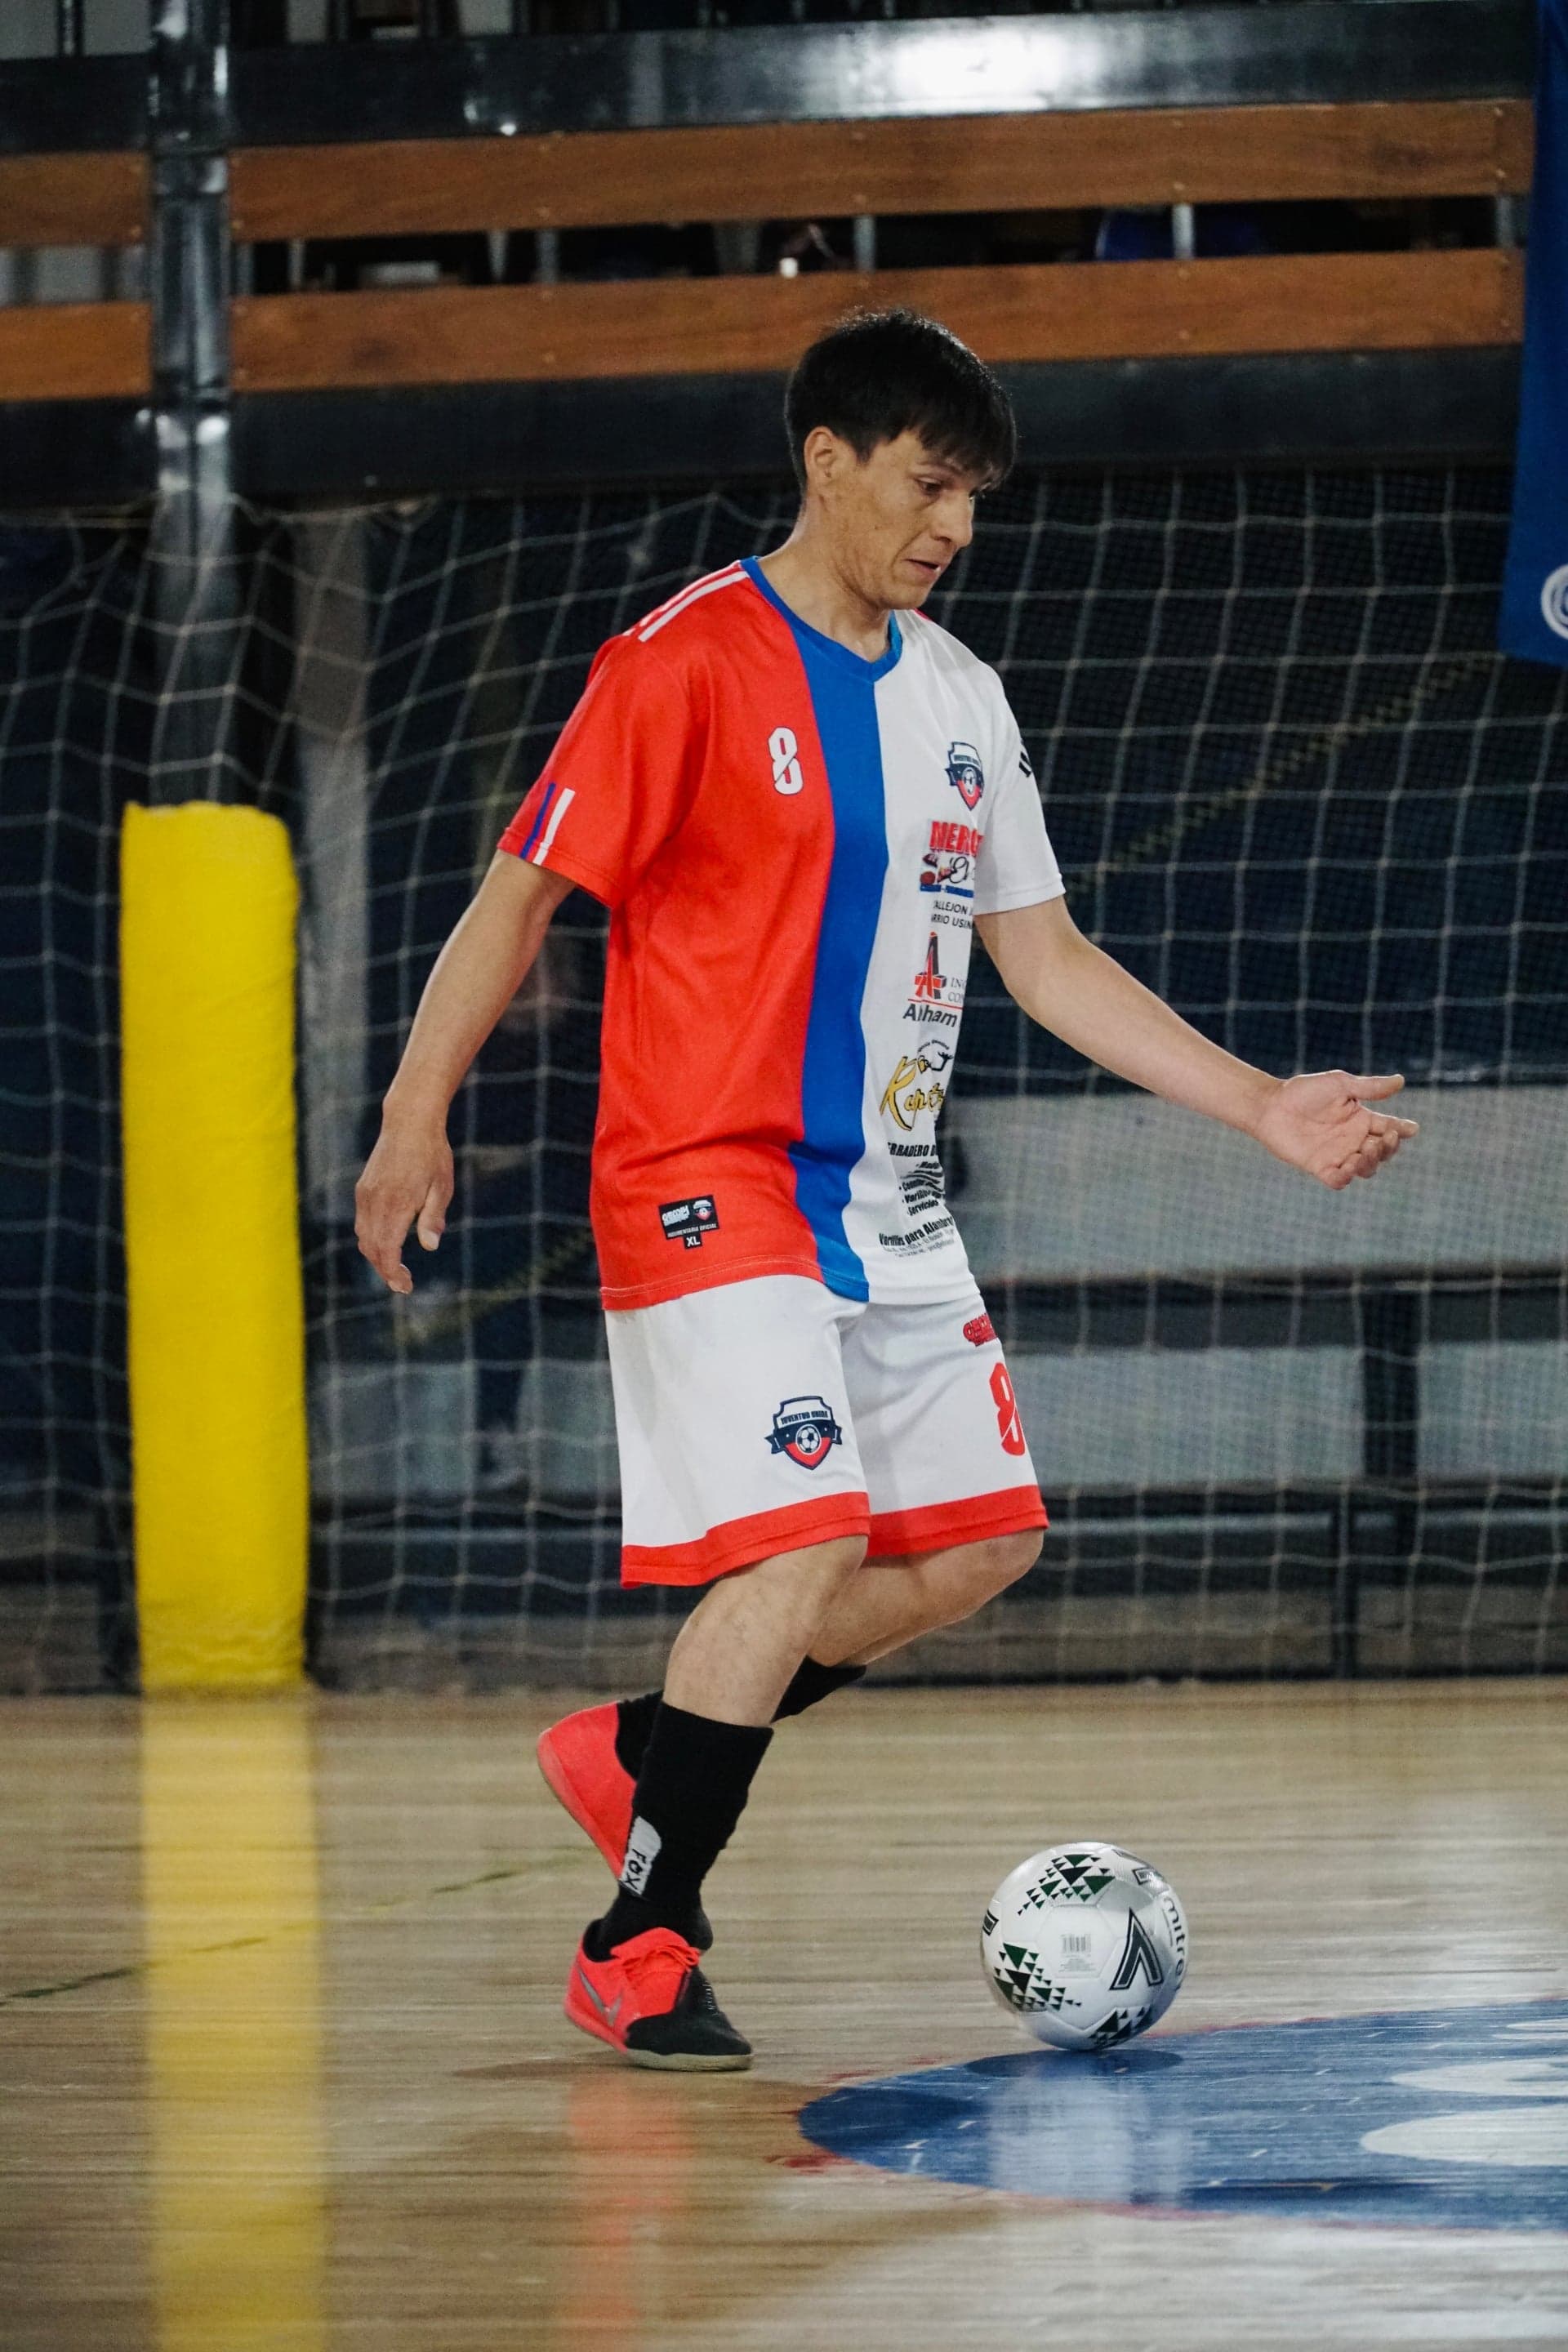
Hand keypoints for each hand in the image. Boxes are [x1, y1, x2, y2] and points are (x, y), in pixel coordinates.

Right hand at [354, 1111, 453, 1293]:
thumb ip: (433, 1217)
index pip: (387, 1250)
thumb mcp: (441, 1186)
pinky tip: (387, 1243)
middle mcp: (375, 1202)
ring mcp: (366, 1195)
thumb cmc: (432, 1154)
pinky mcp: (363, 1189)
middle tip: (402, 1285)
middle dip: (385, 1271)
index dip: (393, 1273)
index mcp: (396, 1205)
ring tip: (396, 1268)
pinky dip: (371, 1239)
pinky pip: (362, 1222)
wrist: (408, 1122)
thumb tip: (430, 1246)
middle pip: (372, 1249)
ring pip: (364, 1237)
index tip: (404, 1287)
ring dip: (377, 1257)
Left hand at [1250, 1070, 1418, 1191]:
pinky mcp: (1320, 1167)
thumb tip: (1401, 1081)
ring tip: (1365, 1150)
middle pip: (1382, 1152)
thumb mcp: (1340, 1084)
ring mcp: (1338, 1155)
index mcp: (1361, 1120)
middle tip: (1382, 1138)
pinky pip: (1339, 1180)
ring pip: (1366, 1169)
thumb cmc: (1304, 1092)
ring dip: (1371, 1163)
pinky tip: (1348, 1165)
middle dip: (1388, 1148)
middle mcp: (1353, 1139)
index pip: (1389, 1128)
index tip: (1411, 1128)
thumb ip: (1369, 1087)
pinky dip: (1347, 1177)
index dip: (1402, 1130)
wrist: (1271, 1105)